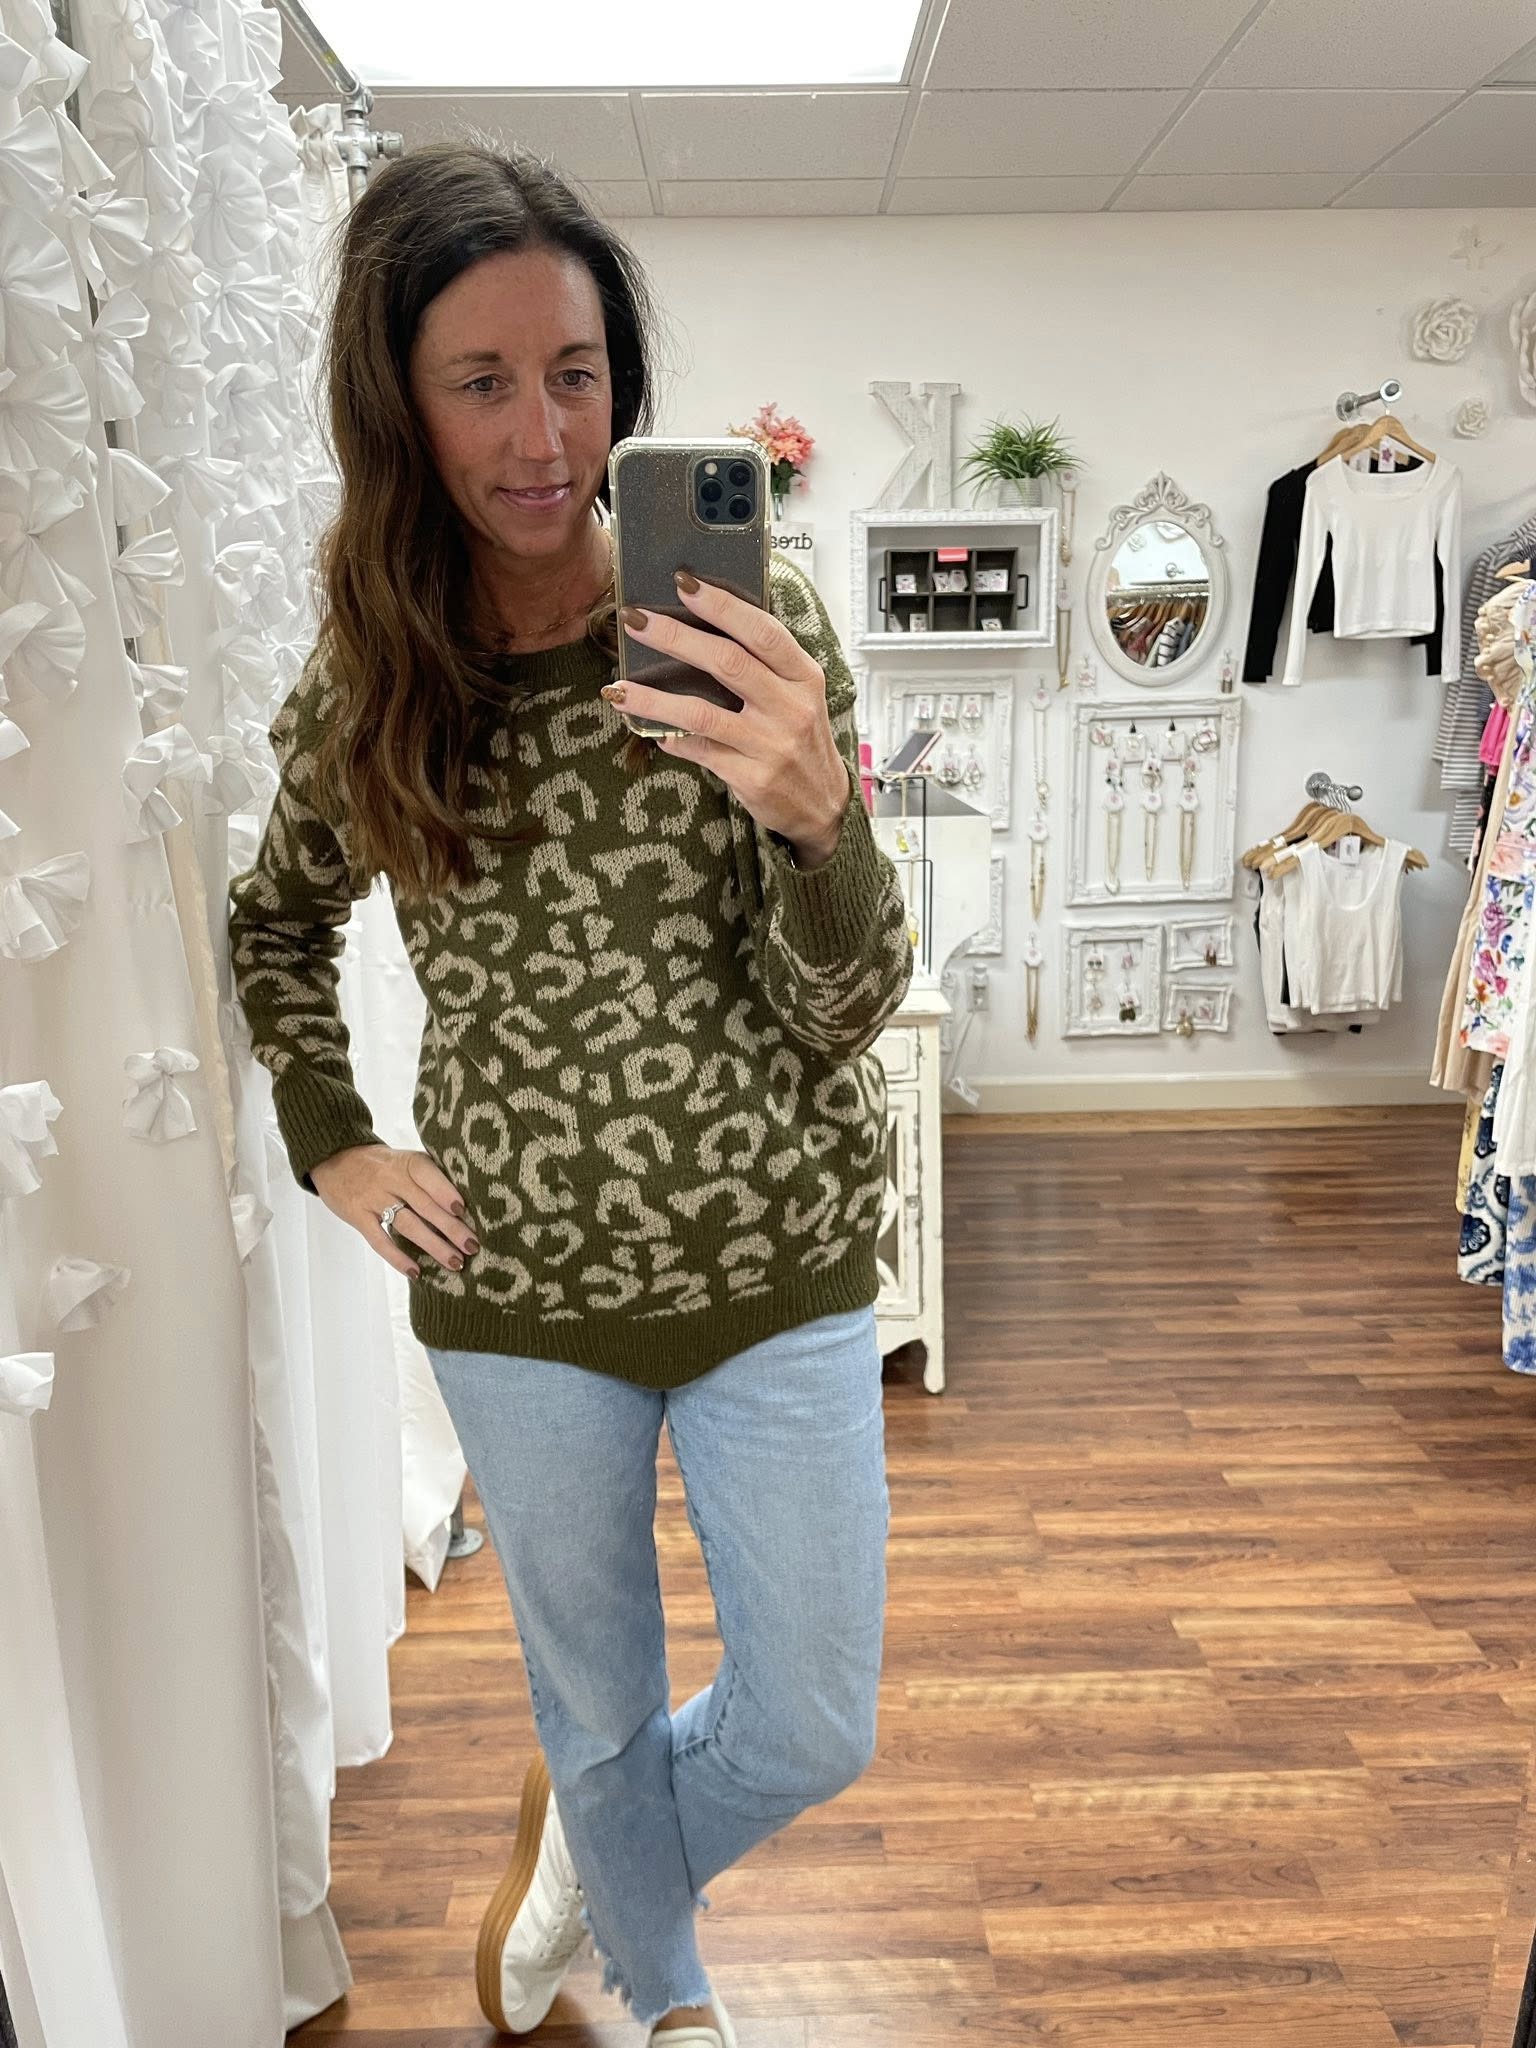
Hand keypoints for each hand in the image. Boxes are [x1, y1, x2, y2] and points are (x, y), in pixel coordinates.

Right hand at [310, 1144, 477, 1280]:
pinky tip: (416, 1272)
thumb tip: (466, 1203)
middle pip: (425, 1205)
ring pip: (407, 1225)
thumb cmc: (381, 1163)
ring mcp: (373, 1199)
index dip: (445, 1192)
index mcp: (407, 1162)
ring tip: (455, 1263)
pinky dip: (398, 1258)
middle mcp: (391, 1179)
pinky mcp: (358, 1217)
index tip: (463, 1210)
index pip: (428, 1176)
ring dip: (434, 1246)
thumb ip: (429, 1176)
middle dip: (451, 1228)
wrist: (334, 1158)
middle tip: (472, 1246)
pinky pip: (380, 1241)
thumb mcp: (404, 1159)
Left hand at [603, 571, 850, 868]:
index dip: (722, 605)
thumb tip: (705, 624)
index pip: (762, 631)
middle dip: (675, 637)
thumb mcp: (800, 694)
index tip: (684, 583)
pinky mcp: (752, 777)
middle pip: (727, 662)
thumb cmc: (803, 740)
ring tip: (617, 688)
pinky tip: (651, 731)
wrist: (822, 805)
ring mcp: (771, 745)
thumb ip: (766, 663)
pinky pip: (699, 751)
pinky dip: (671, 739)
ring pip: (702, 713)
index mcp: (804, 677)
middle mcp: (791, 708)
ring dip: (654, 698)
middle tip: (636, 620)